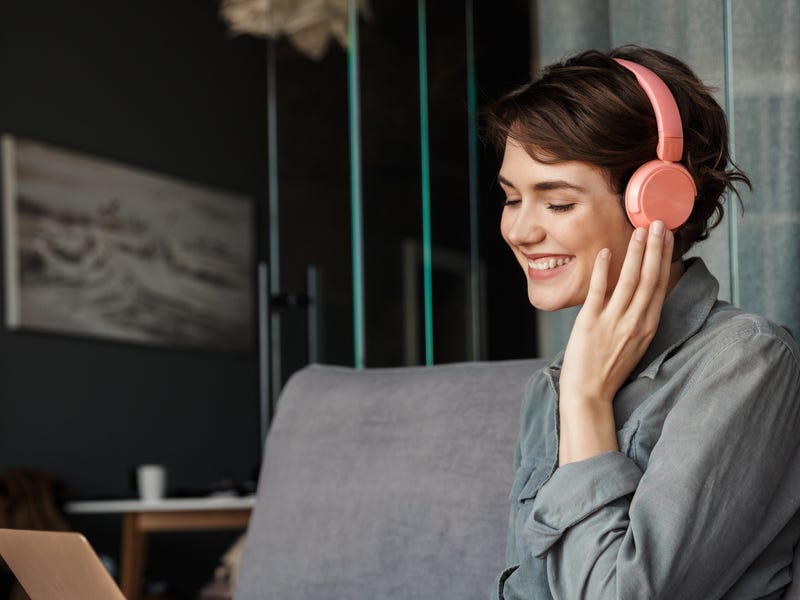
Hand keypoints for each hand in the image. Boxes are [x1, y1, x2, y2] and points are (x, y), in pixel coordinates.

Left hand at [558, 220, 673, 464]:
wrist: (589, 394)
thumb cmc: (609, 368)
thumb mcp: (634, 342)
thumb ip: (638, 318)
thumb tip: (639, 292)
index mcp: (648, 326)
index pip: (660, 285)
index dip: (664, 258)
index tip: (667, 236)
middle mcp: (635, 322)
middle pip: (650, 278)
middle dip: (655, 247)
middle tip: (658, 222)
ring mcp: (613, 322)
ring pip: (630, 280)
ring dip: (636, 253)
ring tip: (639, 230)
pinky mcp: (591, 323)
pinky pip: (599, 291)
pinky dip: (603, 270)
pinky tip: (605, 252)